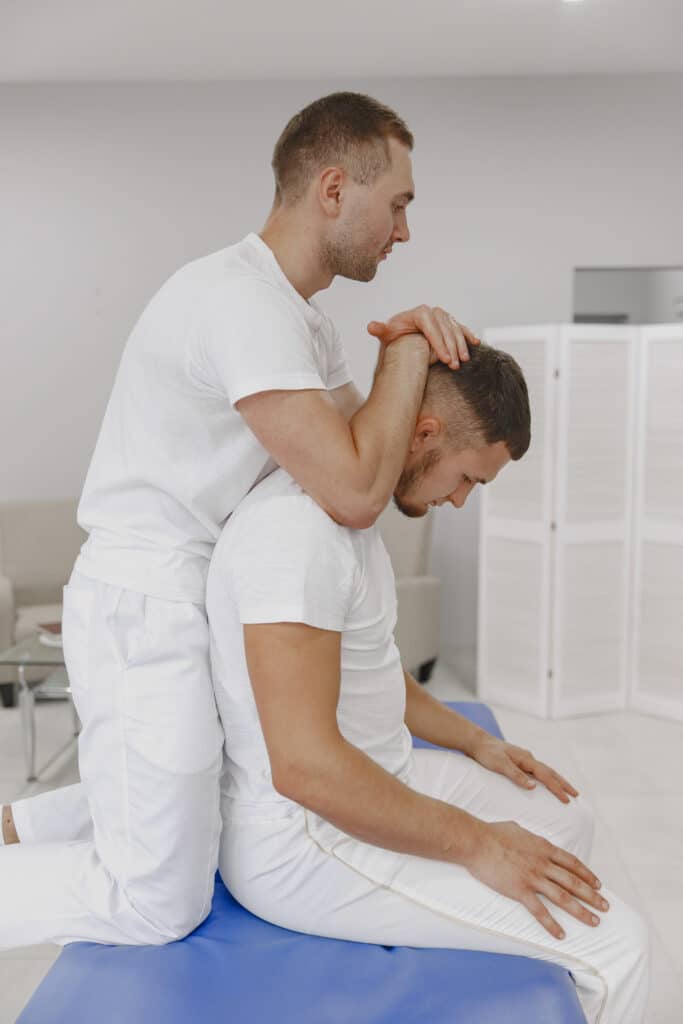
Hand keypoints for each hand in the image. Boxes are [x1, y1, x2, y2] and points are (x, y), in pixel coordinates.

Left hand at [367, 306, 479, 368]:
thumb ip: (380, 330)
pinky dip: (468, 335)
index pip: (432, 328)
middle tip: (454, 365)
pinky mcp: (450, 322)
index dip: (438, 344)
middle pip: (446, 330)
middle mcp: (433, 311)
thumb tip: (371, 326)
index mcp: (419, 312)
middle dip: (451, 348)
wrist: (403, 334)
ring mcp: (443, 316)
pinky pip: (461, 328)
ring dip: (461, 345)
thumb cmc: (395, 335)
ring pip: (456, 330)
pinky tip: (475, 343)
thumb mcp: (386, 334)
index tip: (443, 359)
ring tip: (462, 361)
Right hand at [467, 820, 608, 939]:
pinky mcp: (520, 890)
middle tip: (606, 906)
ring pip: (563, 897)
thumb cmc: (493, 833)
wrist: (477, 841)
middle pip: (573, 881)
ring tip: (594, 921)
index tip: (598, 884)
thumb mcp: (518, 829)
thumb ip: (530, 838)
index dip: (587, 874)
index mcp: (543, 848)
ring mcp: (532, 877)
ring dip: (581, 911)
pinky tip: (561, 934)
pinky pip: (539, 910)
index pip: (572, 863)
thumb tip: (532, 839)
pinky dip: (551, 924)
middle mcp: (542, 863)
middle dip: (592, 895)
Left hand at [470, 734, 578, 803]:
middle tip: (576, 795)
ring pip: (545, 770)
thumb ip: (516, 775)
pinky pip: (536, 771)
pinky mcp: (518, 761)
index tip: (568, 800)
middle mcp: (528, 758)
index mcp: (526, 759)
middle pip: (550, 772)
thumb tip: (533, 786)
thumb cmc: (486, 753)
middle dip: (563, 784)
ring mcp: (523, 759)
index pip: (546, 776)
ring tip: (566, 789)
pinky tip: (544, 783)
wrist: (476, 742)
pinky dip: (545, 777)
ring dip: (556, 780)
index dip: (558, 788)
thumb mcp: (500, 765)